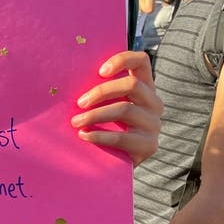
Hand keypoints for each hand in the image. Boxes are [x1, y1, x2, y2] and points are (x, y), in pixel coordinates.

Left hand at [71, 51, 161, 165]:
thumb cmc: (106, 127)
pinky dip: (99, 135)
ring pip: (125, 110)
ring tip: (76, 122)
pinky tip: (84, 135)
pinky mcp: (148, 145)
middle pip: (131, 85)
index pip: (141, 61)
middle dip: (101, 92)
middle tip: (79, 102)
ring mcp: (154, 124)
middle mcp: (154, 102)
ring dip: (95, 115)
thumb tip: (69, 80)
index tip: (99, 71)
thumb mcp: (106, 106)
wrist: (118, 163)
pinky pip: (122, 137)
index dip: (122, 60)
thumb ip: (100, 93)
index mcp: (144, 87)